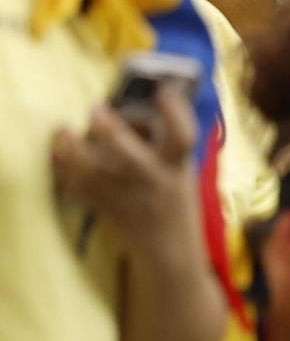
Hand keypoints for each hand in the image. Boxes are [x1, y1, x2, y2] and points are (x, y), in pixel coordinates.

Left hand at [50, 91, 198, 262]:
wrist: (169, 249)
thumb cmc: (176, 202)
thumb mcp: (181, 172)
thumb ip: (164, 146)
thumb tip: (135, 108)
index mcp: (176, 168)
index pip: (182, 137)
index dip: (175, 112)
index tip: (164, 91)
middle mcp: (151, 180)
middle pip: (130, 154)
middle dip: (110, 130)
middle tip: (96, 110)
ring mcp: (125, 195)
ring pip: (93, 170)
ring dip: (73, 148)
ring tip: (62, 130)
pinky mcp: (104, 207)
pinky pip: (76, 185)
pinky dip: (62, 167)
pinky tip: (57, 152)